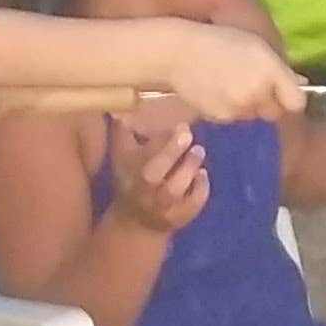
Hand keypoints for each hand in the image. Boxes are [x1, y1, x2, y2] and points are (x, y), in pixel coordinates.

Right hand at [107, 110, 208, 231]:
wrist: (136, 222)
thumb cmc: (131, 180)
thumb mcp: (123, 157)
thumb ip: (125, 131)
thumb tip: (126, 103)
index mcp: (127, 171)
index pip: (136, 154)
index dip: (155, 139)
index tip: (176, 124)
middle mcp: (141, 190)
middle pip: (151, 174)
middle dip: (170, 152)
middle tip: (187, 133)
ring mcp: (160, 207)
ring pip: (173, 189)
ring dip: (187, 168)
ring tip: (198, 151)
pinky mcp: (178, 218)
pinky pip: (191, 205)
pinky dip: (200, 189)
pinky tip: (203, 175)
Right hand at [163, 21, 305, 125]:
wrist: (179, 53)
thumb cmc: (220, 41)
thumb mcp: (255, 46)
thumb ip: (280, 69)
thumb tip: (301, 84)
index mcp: (270, 71)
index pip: (296, 102)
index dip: (289, 97)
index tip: (281, 91)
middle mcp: (258, 92)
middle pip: (274, 112)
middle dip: (267, 101)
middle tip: (250, 82)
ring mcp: (239, 108)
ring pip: (253, 116)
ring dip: (248, 105)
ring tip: (229, 83)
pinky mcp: (221, 118)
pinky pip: (234, 118)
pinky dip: (229, 108)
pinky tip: (216, 91)